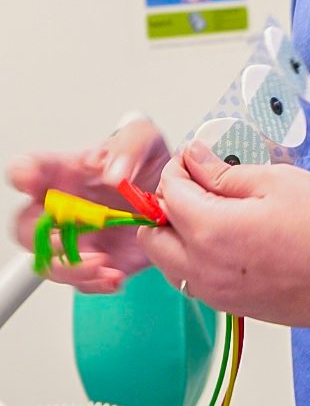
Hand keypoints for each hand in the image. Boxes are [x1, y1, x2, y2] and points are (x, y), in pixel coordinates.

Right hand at [6, 116, 169, 293]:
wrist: (174, 194)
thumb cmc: (147, 163)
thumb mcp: (144, 139)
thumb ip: (129, 147)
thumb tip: (112, 174)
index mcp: (66, 172)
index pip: (30, 169)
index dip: (23, 174)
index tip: (29, 179)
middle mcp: (64, 208)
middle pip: (26, 227)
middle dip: (41, 239)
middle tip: (66, 239)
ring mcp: (76, 238)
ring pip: (49, 263)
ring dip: (71, 268)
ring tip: (102, 263)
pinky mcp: (95, 262)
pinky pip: (81, 282)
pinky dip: (95, 283)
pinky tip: (115, 274)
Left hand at [139, 141, 309, 326]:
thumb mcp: (275, 180)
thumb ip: (224, 173)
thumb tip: (193, 160)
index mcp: (211, 233)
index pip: (168, 195)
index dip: (177, 168)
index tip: (194, 156)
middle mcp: (205, 273)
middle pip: (154, 239)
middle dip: (166, 205)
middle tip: (198, 181)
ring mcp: (220, 298)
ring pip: (171, 266)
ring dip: (178, 235)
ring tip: (216, 207)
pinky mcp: (238, 311)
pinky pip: (196, 284)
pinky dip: (197, 259)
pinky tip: (233, 236)